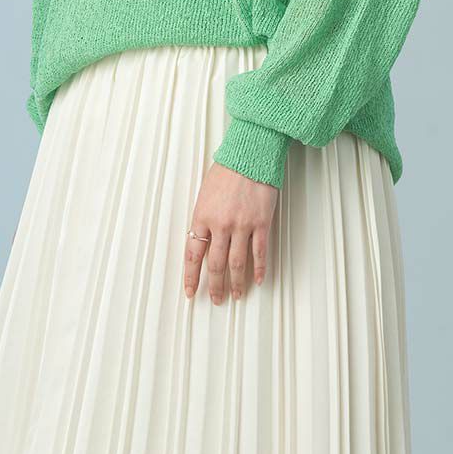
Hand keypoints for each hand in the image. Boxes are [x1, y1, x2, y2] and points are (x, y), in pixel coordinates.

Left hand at [184, 162, 277, 303]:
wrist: (250, 154)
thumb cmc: (227, 170)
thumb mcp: (205, 194)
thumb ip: (204, 219)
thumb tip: (203, 242)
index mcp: (202, 217)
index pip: (193, 255)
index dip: (191, 277)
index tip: (191, 292)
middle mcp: (220, 225)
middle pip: (215, 264)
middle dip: (214, 286)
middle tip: (216, 300)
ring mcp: (242, 225)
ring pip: (237, 263)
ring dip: (236, 283)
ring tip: (237, 295)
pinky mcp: (261, 223)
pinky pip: (259, 252)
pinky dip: (259, 269)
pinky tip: (258, 280)